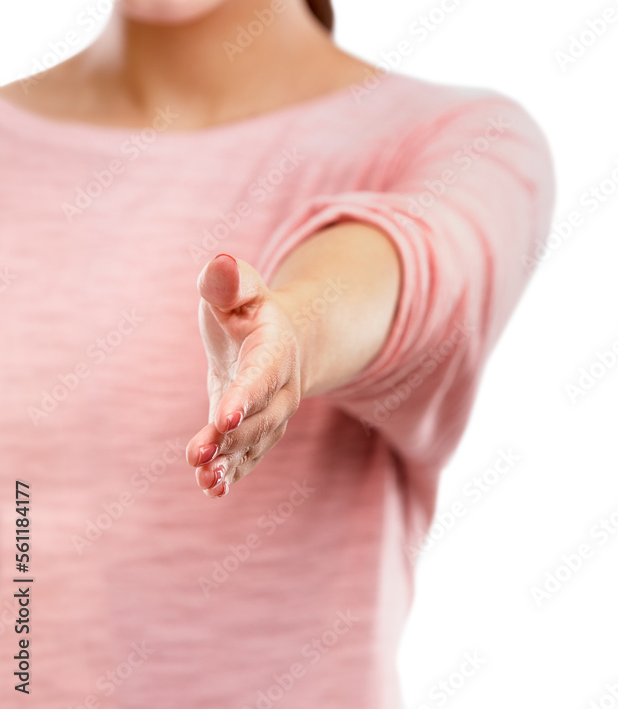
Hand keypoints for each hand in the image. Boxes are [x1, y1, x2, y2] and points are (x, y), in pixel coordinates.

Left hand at [185, 253, 301, 497]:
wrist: (277, 336)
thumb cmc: (246, 306)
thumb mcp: (237, 286)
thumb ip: (225, 279)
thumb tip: (219, 265)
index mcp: (276, 347)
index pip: (262, 375)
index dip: (244, 397)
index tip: (223, 417)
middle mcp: (282, 385)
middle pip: (261, 417)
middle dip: (232, 438)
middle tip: (199, 455)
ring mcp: (272, 413)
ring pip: (256, 443)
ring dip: (231, 462)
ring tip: (205, 481)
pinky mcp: (256, 432)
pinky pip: (249, 456)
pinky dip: (232, 474)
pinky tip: (211, 489)